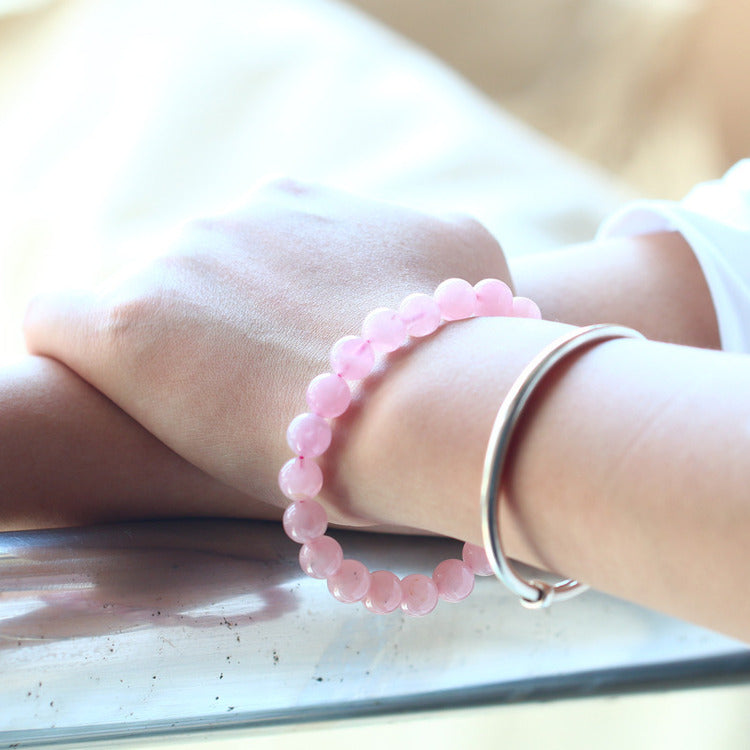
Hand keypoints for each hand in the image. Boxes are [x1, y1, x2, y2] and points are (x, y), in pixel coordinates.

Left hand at [24, 179, 511, 526]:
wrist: (420, 397)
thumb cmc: (456, 340)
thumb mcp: (469, 256)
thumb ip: (429, 239)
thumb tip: (423, 255)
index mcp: (299, 207)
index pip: (260, 251)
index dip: (273, 311)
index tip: (292, 360)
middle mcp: (228, 220)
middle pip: (201, 280)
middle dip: (227, 331)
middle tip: (262, 395)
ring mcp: (173, 267)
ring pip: (146, 304)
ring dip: (174, 351)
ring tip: (213, 410)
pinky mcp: (124, 328)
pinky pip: (62, 321)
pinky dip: (79, 349)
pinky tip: (114, 385)